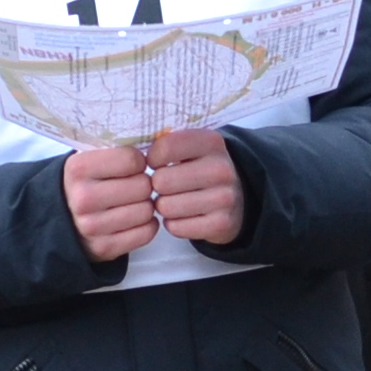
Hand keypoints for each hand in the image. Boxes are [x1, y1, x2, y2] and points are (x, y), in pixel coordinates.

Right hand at [62, 142, 161, 260]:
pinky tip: (136, 218)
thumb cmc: (86, 182)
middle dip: (145, 184)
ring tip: (134, 202)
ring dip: (147, 205)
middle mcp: (82, 199)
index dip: (139, 161)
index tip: (133, 165)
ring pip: (147, 211)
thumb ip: (113, 147)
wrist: (62, 218)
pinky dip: (147, 225)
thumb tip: (154, 137)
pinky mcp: (105, 248)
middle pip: (143, 186)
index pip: (131, 159)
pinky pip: (147, 232)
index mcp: (78, 169)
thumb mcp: (88, 158)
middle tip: (135, 185)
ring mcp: (92, 227)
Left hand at [140, 125, 243, 246]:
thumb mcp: (192, 147)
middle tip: (166, 186)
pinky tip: (183, 216)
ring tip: (174, 200)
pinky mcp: (220, 224)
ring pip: (166, 207)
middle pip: (162, 181)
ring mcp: (223, 198)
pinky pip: (176, 227)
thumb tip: (133, 151)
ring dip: (163, 206)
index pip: (166, 147)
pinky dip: (173, 224)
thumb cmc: (201, 169)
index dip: (153, 158)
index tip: (157, 162)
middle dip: (157, 186)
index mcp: (212, 143)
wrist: (237, 199)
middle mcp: (221, 169)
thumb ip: (167, 142)